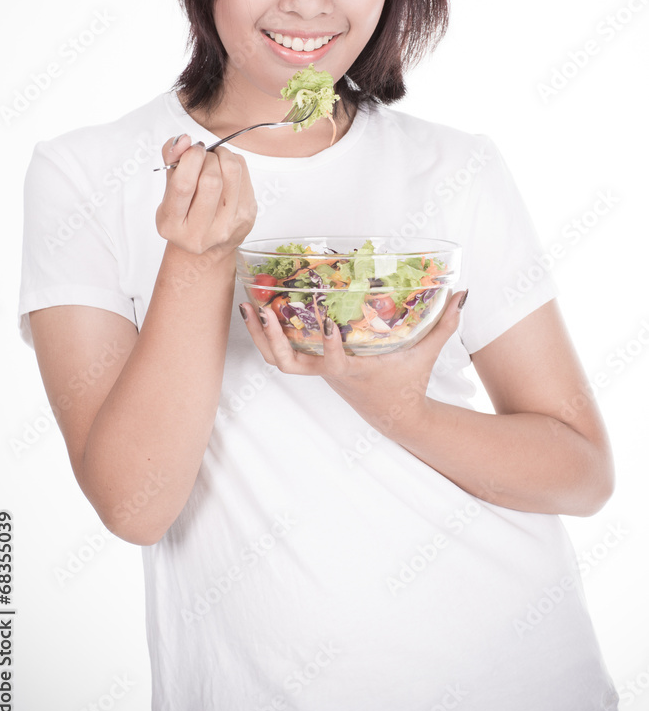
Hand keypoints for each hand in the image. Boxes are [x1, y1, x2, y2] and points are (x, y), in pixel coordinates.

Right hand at [156, 135, 256, 255]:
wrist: (208, 245)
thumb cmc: (185, 212)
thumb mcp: (169, 188)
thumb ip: (171, 159)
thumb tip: (185, 140)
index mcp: (172, 224)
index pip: (183, 185)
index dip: (189, 159)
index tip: (192, 149)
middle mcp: (199, 232)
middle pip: (211, 179)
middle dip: (207, 157)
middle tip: (203, 156)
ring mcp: (227, 226)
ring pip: (232, 172)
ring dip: (223, 155)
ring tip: (215, 159)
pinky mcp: (247, 217)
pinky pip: (244, 174)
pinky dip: (234, 162)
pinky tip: (226, 171)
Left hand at [239, 290, 467, 437]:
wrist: (394, 416)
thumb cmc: (408, 384)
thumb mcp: (426, 354)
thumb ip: (444, 325)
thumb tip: (462, 294)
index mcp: (354, 371)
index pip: (337, 361)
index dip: (330, 343)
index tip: (328, 320)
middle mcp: (329, 372)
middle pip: (288, 363)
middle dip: (273, 338)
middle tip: (263, 309)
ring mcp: (317, 371)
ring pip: (277, 360)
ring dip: (261, 335)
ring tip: (248, 305)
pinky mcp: (313, 367)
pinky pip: (282, 354)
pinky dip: (268, 336)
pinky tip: (260, 310)